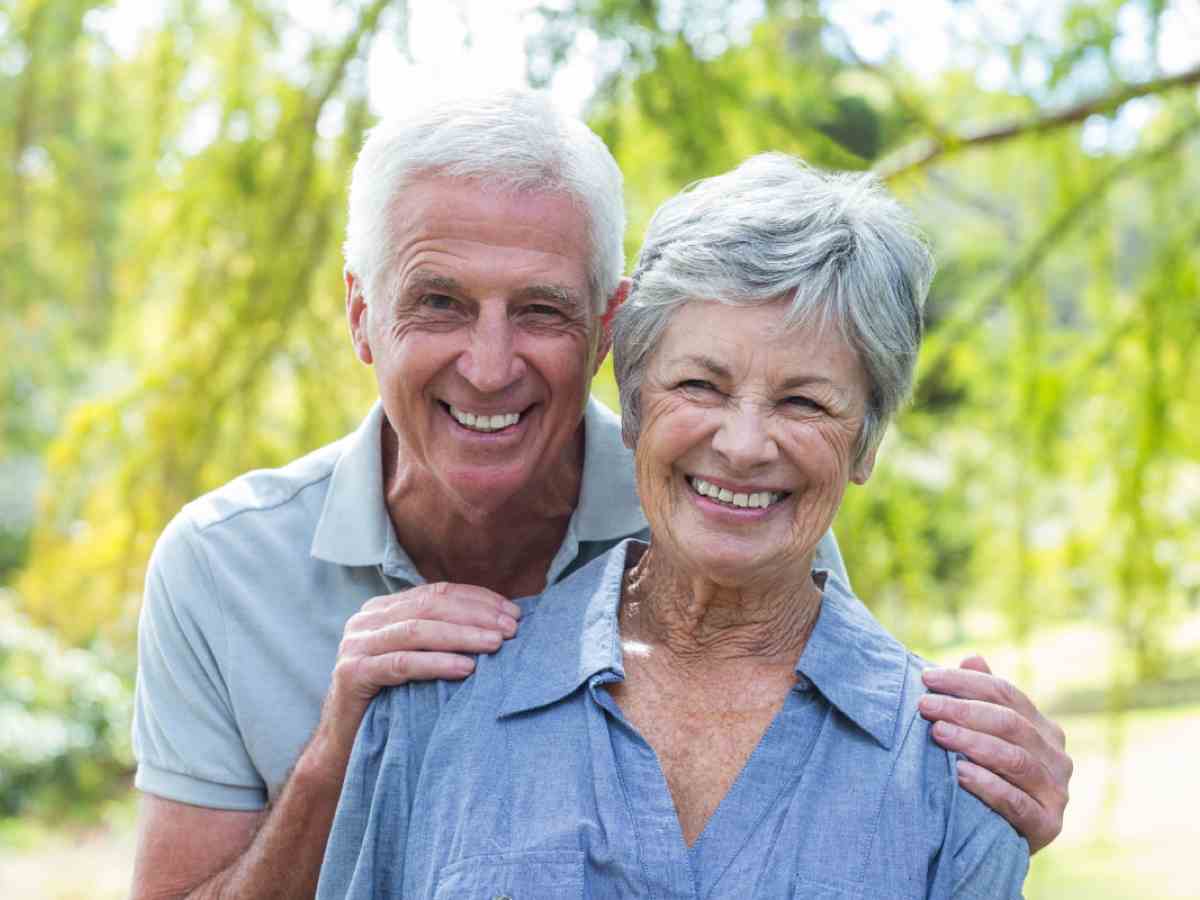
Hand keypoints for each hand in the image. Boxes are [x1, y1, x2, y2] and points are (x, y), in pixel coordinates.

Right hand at [318, 582, 520, 763]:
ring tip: (496, 644)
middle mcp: (366, 620)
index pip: (438, 592)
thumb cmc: (392, 700)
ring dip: (463, 636)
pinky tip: (466, 669)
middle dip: (476, 615)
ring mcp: (355, 645)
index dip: (478, 599)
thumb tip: (500, 623)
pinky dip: (437, 663)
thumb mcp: (418, 659)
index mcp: (384, 609)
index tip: (513, 612)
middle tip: (511, 629)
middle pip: (430, 606)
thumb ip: (442, 635)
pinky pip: (402, 664)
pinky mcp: (352, 674)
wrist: (346, 745)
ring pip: (417, 630)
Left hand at [918, 654, 1071, 853]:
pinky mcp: (1047, 825)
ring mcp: (1056, 792)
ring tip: (937, 733)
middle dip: (963, 710)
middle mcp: (1057, 757)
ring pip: (1014, 759)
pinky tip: (958, 773)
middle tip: (925, 706)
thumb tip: (973, 658)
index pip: (1006, 694)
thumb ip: (981, 700)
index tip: (926, 678)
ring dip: (972, 742)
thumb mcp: (984, 737)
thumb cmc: (986, 778)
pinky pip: (1016, 802)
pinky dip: (986, 785)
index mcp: (1043, 729)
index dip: (965, 683)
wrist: (997, 840)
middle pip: (1010, 723)